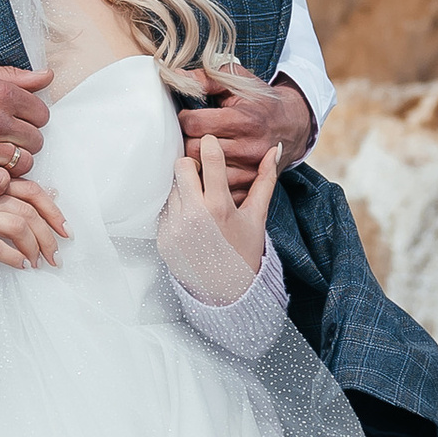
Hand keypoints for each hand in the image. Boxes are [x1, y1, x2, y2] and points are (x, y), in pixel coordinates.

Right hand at [0, 61, 53, 195]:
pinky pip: (1, 183)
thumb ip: (12, 76)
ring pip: (23, 164)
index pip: (41, 114)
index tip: (16, 122)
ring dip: (12, 163)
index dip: (31, 119)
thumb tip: (47, 77)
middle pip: (35, 141)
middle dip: (23, 141)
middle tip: (3, 140)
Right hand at [0, 177, 70, 270]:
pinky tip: (21, 266)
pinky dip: (14, 258)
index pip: (31, 190)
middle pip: (28, 211)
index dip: (53, 211)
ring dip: (34, 248)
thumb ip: (10, 197)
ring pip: (16, 226)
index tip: (66, 231)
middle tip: (56, 256)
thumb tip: (52, 194)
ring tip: (38, 262)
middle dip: (48, 236)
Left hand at [171, 129, 278, 285]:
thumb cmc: (245, 252)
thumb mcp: (257, 217)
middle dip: (192, 166)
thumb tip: (275, 148)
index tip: (210, 143)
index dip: (209, 145)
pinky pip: (164, 209)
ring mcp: (175, 228)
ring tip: (199, 203)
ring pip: (171, 187)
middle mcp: (194, 216)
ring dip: (184, 188)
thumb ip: (265, 180)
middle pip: (181, 166)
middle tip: (203, 176)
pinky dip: (176, 209)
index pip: (209, 160)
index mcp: (219, 208)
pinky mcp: (162, 238)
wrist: (227, 293)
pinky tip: (191, 221)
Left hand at [177, 70, 312, 174]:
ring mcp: (249, 171)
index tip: (188, 116)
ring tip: (199, 149)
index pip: (195, 124)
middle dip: (187, 140)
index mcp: (244, 121)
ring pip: (202, 173)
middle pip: (195, 150)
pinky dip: (207, 180)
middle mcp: (248, 148)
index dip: (184, 118)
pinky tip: (208, 167)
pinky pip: (216, 188)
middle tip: (191, 133)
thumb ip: (206, 79)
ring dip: (195, 161)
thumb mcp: (238, 82)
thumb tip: (177, 77)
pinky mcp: (249, 185)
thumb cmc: (260, 101)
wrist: (293, 125)